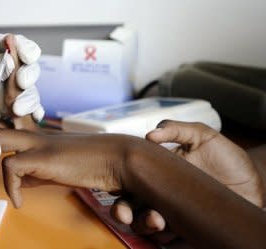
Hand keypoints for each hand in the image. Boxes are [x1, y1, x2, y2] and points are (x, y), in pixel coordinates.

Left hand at [0, 32, 43, 129]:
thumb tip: (12, 62)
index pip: (17, 44)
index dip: (26, 49)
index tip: (27, 57)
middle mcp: (2, 68)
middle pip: (28, 67)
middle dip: (29, 74)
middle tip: (21, 83)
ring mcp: (7, 89)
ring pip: (30, 89)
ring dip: (29, 98)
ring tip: (17, 109)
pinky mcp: (8, 109)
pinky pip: (28, 109)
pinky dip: (33, 112)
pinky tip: (30, 116)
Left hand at [0, 129, 137, 207]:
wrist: (116, 158)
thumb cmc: (91, 163)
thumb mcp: (57, 168)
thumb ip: (35, 172)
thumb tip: (18, 182)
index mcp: (37, 137)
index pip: (4, 130)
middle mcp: (33, 136)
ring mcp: (37, 144)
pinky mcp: (42, 157)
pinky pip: (11, 166)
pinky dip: (10, 187)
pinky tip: (18, 202)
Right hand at [111, 120, 264, 237]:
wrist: (254, 180)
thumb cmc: (226, 156)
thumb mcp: (202, 135)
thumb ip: (176, 129)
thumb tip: (151, 134)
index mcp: (156, 173)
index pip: (129, 182)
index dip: (116, 189)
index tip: (115, 191)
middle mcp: (160, 194)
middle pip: (131, 207)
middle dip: (123, 212)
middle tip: (127, 213)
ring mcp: (174, 213)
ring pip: (147, 225)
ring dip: (145, 224)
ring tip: (157, 220)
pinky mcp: (190, 229)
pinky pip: (171, 238)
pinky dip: (168, 236)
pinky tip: (172, 228)